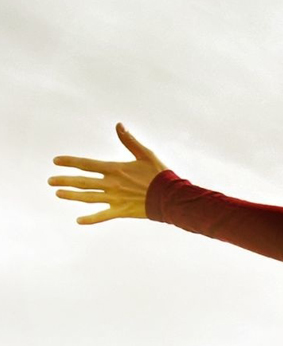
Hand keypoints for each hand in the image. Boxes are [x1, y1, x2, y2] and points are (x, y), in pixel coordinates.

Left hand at [48, 123, 170, 224]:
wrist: (170, 196)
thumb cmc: (159, 174)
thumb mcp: (145, 154)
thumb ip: (129, 141)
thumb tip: (118, 125)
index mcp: (115, 169)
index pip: (86, 164)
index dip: (69, 161)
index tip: (55, 161)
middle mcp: (111, 184)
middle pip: (82, 182)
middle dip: (64, 181)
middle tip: (50, 181)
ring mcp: (114, 199)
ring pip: (87, 197)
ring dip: (71, 196)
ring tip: (58, 194)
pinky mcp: (121, 211)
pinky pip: (102, 216)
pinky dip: (90, 219)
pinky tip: (78, 220)